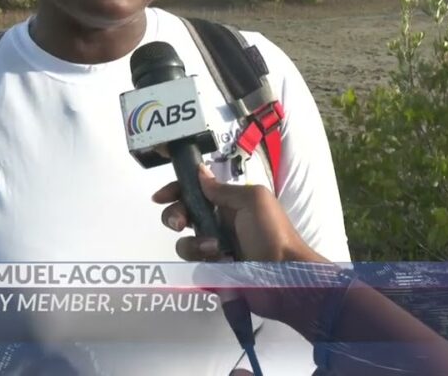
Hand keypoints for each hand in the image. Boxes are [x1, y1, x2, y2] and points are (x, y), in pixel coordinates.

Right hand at [151, 164, 323, 262]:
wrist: (287, 275)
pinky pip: (194, 265)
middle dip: (175, 216)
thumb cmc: (272, 232)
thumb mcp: (253, 200)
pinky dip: (201, 261)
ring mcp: (216, 250)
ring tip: (215, 248)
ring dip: (194, 243)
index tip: (160, 197)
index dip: (176, 190)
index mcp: (230, 203)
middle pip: (183, 216)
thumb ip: (223, 189)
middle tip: (180, 223)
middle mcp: (220, 224)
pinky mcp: (214, 272)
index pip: (196, 192)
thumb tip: (199, 172)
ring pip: (185, 243)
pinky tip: (218, 261)